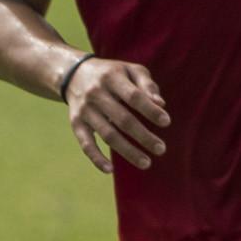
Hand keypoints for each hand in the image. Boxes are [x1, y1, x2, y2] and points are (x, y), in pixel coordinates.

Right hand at [65, 56, 169, 173]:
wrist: (73, 74)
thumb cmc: (112, 73)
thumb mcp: (130, 70)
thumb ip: (147, 85)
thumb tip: (161, 104)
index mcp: (112, 78)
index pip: (134, 97)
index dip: (150, 110)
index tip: (166, 122)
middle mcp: (95, 94)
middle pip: (122, 119)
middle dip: (143, 136)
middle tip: (161, 149)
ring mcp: (84, 110)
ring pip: (107, 134)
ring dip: (127, 151)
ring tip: (146, 163)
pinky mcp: (76, 123)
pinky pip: (85, 143)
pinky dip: (96, 158)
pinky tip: (110, 170)